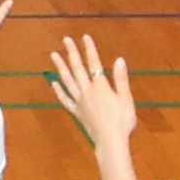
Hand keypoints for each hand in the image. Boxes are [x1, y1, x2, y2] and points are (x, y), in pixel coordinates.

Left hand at [46, 34, 139, 154]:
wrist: (110, 142)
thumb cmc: (122, 121)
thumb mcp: (126, 99)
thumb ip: (121, 79)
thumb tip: (119, 59)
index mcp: (100, 86)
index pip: (93, 63)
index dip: (89, 49)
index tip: (85, 37)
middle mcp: (87, 91)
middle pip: (77, 68)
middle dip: (71, 52)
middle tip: (65, 39)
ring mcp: (80, 102)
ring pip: (67, 80)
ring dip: (60, 67)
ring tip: (54, 55)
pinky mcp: (77, 112)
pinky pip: (65, 99)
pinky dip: (59, 90)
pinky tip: (54, 83)